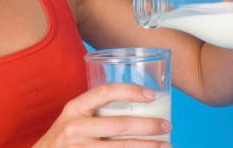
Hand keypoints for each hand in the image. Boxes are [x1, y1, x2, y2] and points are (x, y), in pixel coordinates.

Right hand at [33, 83, 170, 146]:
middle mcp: (75, 128)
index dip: (130, 91)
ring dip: (147, 147)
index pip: (106, 92)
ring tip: (165, 145)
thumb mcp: (74, 116)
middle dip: (148, 126)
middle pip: (119, 125)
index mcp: (75, 107)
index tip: (152, 95)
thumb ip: (97, 109)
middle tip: (167, 125)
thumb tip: (138, 105)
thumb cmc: (65, 136)